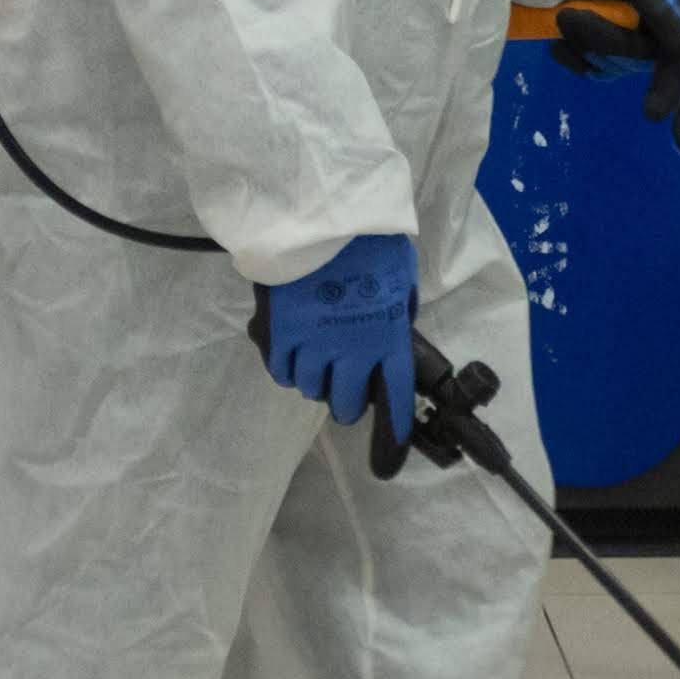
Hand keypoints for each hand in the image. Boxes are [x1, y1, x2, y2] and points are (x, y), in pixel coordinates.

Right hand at [254, 233, 418, 446]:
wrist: (317, 215)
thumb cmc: (368, 240)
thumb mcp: (401, 274)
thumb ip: (399, 309)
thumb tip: (396, 323)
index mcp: (387, 340)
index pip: (394, 402)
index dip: (392, 437)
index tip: (388, 463)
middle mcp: (352, 354)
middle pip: (346, 406)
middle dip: (348, 398)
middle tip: (345, 378)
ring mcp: (312, 347)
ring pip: (312, 389)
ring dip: (317, 378)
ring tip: (318, 354)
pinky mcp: (278, 337)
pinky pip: (283, 372)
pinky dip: (288, 365)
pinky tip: (294, 345)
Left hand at [553, 0, 679, 120]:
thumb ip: (654, 5)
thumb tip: (679, 47)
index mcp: (672, 12)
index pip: (676, 51)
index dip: (668, 84)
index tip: (650, 111)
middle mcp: (653, 35)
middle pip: (631, 58)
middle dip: (598, 38)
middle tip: (567, 15)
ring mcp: (625, 48)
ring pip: (607, 67)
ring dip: (579, 44)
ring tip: (563, 15)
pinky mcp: (599, 56)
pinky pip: (587, 70)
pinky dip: (568, 56)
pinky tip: (559, 38)